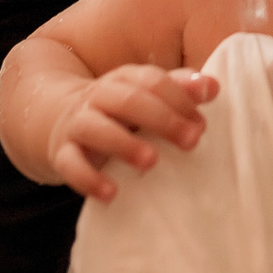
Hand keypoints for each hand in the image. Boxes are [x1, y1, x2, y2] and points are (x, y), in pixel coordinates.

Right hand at [45, 63, 220, 201]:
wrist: (59, 118)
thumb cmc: (119, 111)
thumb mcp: (146, 96)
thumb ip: (179, 90)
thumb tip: (213, 86)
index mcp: (124, 79)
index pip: (152, 81)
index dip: (179, 98)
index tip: (202, 123)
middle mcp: (99, 97)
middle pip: (129, 100)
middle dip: (163, 119)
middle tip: (192, 140)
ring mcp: (78, 124)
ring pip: (96, 128)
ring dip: (124, 144)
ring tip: (151, 162)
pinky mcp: (62, 152)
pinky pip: (71, 164)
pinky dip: (89, 179)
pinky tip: (111, 193)